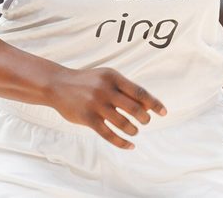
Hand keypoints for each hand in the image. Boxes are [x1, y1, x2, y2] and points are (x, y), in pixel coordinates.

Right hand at [46, 67, 166, 148]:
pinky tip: (129, 145)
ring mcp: (96, 104)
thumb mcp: (107, 78)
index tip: (164, 113)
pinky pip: (109, 134)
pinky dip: (122, 142)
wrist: (58, 84)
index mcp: (113, 77)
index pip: (139, 92)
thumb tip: (149, 106)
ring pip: (123, 123)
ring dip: (133, 130)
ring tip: (134, 131)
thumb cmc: (88, 82)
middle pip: (134, 108)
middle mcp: (105, 90)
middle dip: (144, 118)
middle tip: (145, 122)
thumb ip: (126, 89)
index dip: (154, 103)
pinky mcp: (87, 118)